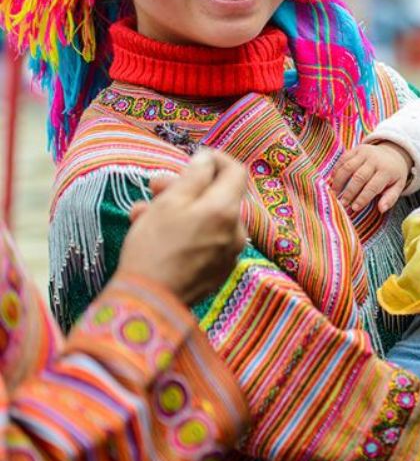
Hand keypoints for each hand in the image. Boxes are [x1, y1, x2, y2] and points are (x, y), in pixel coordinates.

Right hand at [119, 150, 247, 305]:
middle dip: (186, 187)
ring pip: (206, 220)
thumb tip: (207, 158)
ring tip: (141, 213)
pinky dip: (184, 233)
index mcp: (227, 210)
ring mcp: (229, 253)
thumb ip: (194, 176)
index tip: (195, 158)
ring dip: (177, 210)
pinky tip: (153, 235)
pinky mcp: (218, 271)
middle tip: (154, 186)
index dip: (217, 160)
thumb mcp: (170, 203)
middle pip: (218, 197)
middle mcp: (237, 231)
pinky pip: (205, 242)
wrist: (149, 302)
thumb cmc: (155, 247)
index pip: (237, 172)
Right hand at [330, 142, 412, 213]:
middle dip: (350, 192)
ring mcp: (365, 152)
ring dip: (339, 181)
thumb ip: (390, 198)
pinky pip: (343, 159)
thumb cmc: (393, 174)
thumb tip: (381, 209)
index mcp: (386, 171)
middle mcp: (375, 160)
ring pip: (348, 167)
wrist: (393, 153)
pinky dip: (336, 170)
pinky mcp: (356, 149)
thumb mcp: (397, 186)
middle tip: (343, 203)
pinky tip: (333, 181)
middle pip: (359, 177)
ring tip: (335, 193)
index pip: (372, 187)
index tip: (355, 208)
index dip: (362, 198)